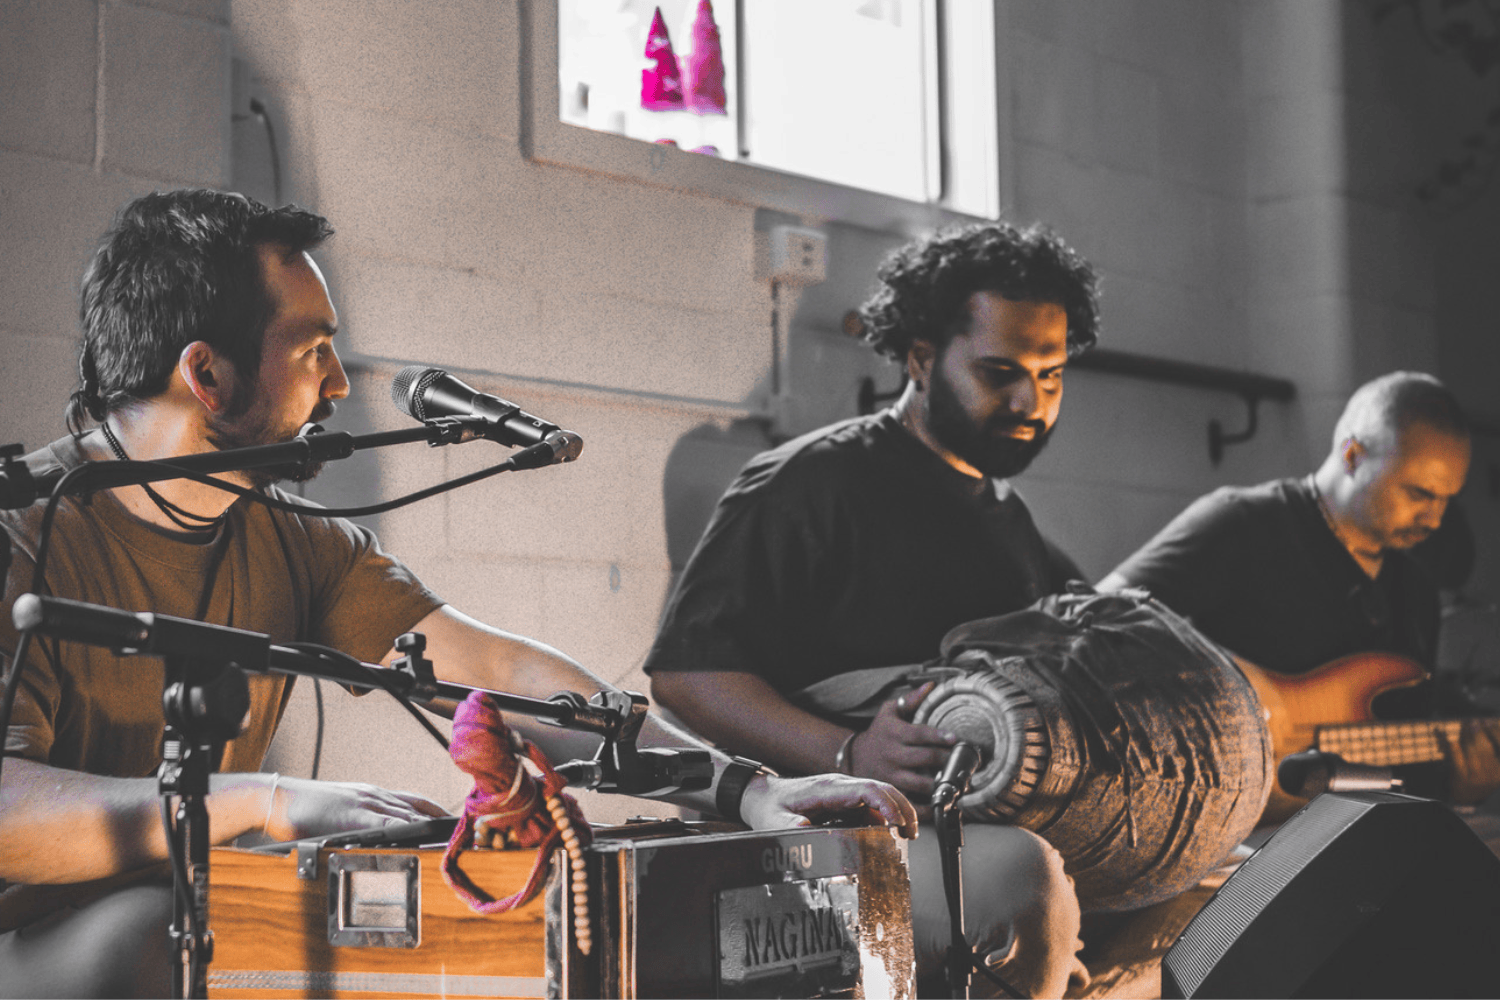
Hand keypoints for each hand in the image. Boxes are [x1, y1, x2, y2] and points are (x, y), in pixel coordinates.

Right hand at [263, 776, 448, 841]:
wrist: (277, 800)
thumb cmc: (303, 809)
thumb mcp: (339, 813)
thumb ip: (360, 822)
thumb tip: (377, 837)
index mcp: (371, 795)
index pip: (413, 801)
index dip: (436, 810)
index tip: (454, 820)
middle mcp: (374, 795)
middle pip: (418, 805)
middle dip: (442, 817)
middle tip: (464, 829)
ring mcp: (366, 802)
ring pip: (408, 811)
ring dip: (432, 822)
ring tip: (453, 833)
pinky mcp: (354, 814)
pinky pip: (386, 821)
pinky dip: (407, 826)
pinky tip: (422, 832)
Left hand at [738, 773, 918, 838]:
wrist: (761, 795)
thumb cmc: (769, 806)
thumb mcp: (773, 820)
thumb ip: (790, 826)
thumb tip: (808, 832)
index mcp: (827, 789)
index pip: (866, 789)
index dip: (886, 805)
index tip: (899, 824)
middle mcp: (840, 787)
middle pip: (881, 788)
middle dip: (901, 807)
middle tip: (912, 833)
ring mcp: (843, 792)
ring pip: (880, 795)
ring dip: (897, 811)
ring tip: (908, 836)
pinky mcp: (844, 801)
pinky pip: (870, 806)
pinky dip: (885, 818)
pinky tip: (891, 835)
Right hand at [848, 682, 956, 810]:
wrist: (855, 757)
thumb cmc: (879, 732)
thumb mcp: (889, 712)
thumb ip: (911, 700)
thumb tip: (931, 686)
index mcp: (894, 733)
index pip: (919, 734)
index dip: (938, 736)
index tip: (956, 738)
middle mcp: (893, 755)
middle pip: (925, 759)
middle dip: (948, 761)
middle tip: (968, 762)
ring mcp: (892, 776)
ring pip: (921, 784)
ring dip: (943, 785)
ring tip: (962, 784)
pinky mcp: (892, 792)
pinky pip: (912, 804)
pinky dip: (930, 807)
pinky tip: (945, 804)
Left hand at [1438, 720, 1499, 804]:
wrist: (1467, 797)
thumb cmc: (1481, 776)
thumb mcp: (1492, 766)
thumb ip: (1492, 748)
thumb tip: (1485, 723)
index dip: (1497, 732)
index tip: (1488, 722)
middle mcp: (1494, 774)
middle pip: (1486, 748)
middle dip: (1479, 732)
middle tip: (1473, 721)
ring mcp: (1479, 777)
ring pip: (1473, 752)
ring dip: (1467, 737)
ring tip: (1465, 727)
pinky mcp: (1463, 779)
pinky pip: (1458, 760)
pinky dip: (1455, 749)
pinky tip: (1453, 741)